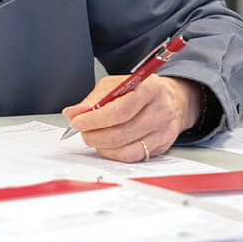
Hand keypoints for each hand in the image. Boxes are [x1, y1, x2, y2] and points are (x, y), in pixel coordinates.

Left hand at [62, 75, 202, 161]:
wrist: (169, 100)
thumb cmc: (137, 90)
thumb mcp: (115, 85)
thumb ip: (93, 99)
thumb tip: (72, 113)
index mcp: (150, 89)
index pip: (119, 110)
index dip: (94, 119)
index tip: (77, 122)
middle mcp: (160, 111)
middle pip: (122, 132)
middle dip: (94, 135)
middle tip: (82, 131)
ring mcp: (163, 131)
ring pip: (126, 149)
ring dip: (101, 146)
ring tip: (92, 137)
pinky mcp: (161, 146)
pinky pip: (133, 157)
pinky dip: (113, 154)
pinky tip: (105, 145)